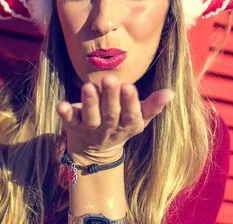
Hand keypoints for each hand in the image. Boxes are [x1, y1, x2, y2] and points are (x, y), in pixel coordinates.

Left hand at [56, 75, 173, 163]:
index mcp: (128, 125)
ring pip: (90, 117)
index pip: (130, 115)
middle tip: (110, 79)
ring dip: (89, 103)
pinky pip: (70, 121)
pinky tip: (62, 104)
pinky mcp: (74, 126)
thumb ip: (154, 105)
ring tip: (89, 87)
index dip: (130, 102)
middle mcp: (109, 128)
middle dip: (110, 97)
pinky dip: (66, 113)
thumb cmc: (121, 123)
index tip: (128, 87)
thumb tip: (170, 92)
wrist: (96, 152)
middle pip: (110, 114)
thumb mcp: (140, 117)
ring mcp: (90, 128)